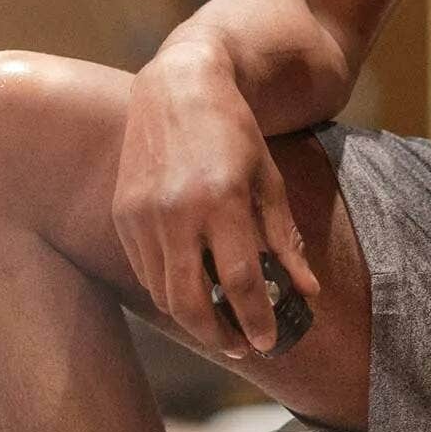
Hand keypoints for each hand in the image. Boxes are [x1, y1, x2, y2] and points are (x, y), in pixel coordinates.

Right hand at [112, 43, 322, 358]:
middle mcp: (176, 210)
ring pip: (162, 293)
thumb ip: (285, 239)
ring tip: (217, 324)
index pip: (239, 282)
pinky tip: (188, 290)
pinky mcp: (122, 212)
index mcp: (222, 200)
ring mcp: (143, 213)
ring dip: (191, 318)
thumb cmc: (233, 130)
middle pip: (191, 302)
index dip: (255, 319)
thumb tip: (308, 293)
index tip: (267, 342)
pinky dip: (166, 289)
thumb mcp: (268, 179)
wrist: (179, 85)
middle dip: (218, 336)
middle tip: (240, 346)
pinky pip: (143, 270)